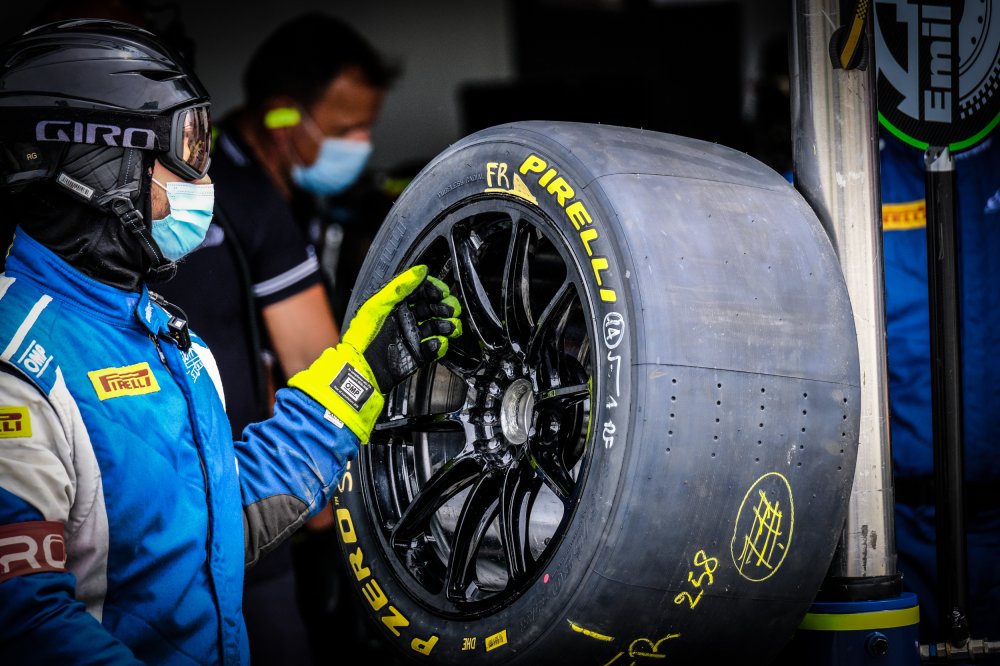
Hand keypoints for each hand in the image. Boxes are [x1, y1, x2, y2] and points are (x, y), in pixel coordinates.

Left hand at [288, 265, 461, 440]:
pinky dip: (439, 345)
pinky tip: (437, 343)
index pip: (421, 291)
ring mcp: (412, 336)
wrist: (363, 369)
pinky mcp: (418, 354)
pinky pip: (434, 347)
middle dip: (444, 307)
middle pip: (433, 308)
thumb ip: (399, 286)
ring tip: (449, 327)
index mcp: (396, 305)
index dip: (433, 289)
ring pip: (437, 327)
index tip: (442, 291)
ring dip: (446, 325)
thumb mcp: (378, 304)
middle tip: (451, 309)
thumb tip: (421, 270)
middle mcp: (406, 319)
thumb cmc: (364, 335)